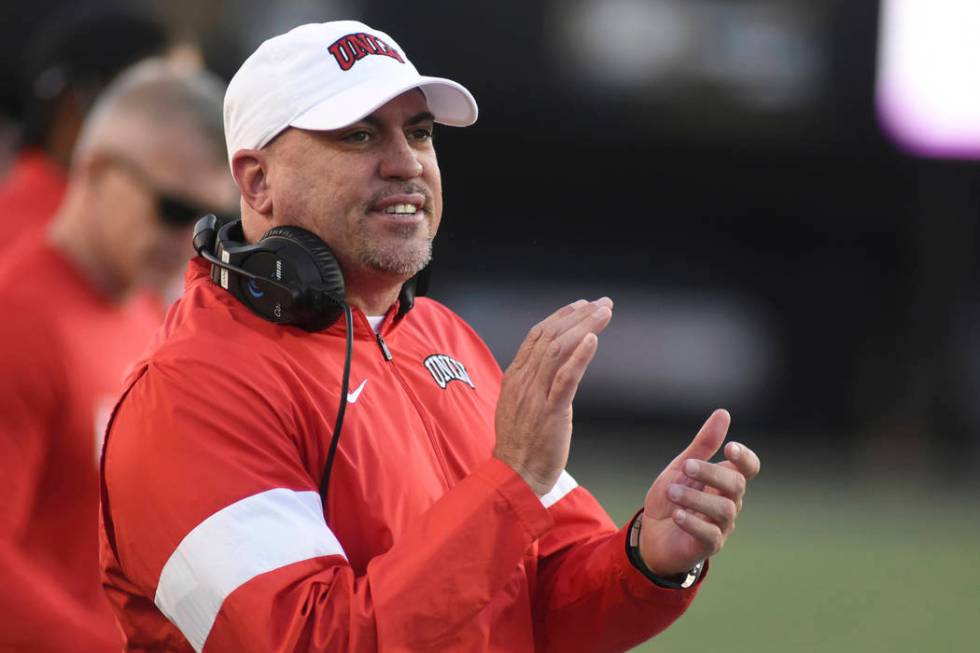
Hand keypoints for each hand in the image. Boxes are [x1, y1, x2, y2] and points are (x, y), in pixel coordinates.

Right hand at [494, 298, 612, 495]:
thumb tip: (549, 367)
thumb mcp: (519, 405)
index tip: (581, 305)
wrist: (513, 476)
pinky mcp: (550, 413)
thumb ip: (531, 383)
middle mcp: (524, 380)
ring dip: (584, 327)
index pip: (537, 335)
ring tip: (605, 313)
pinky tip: (592, 340)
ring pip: (558, 350)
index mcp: (516, 377)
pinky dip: (579, 356)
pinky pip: (564, 379)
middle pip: (550, 336)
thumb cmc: (520, 444)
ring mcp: (535, 395)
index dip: (560, 316)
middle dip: (578, 316)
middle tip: (602, 303)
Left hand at [638, 409, 760, 574]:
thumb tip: (723, 413)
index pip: (749, 468)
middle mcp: (729, 502)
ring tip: (671, 492)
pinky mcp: (709, 546)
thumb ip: (703, 444)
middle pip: (736, 485)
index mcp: (724, 481)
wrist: (651, 534)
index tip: (729, 448)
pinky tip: (677, 514)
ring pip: (724, 510)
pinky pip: (711, 535)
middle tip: (686, 466)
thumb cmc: (672, 498)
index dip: (745, 458)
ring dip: (696, 498)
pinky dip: (693, 522)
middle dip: (711, 473)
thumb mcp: (682, 467)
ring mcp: (722, 525)